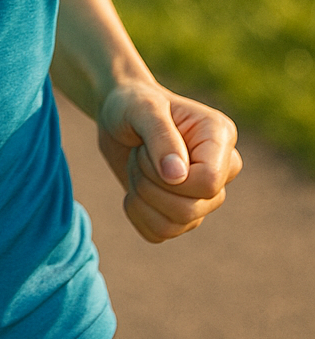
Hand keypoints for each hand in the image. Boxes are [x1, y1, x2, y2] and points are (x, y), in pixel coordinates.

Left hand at [98, 81, 242, 242]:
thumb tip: (177, 177)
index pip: (209, 182)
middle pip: (191, 209)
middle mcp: (221, 170)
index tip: (147, 149)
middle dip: (149, 183)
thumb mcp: (142, 109)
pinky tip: (134, 188)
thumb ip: (161, 137)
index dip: (172, 177)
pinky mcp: (182, 214)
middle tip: (138, 154)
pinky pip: (160, 234)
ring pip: (175, 225)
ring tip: (137, 166)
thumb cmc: (132, 104)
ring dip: (141, 196)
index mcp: (220, 137)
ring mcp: (204, 196)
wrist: (116, 116)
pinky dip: (137, 213)